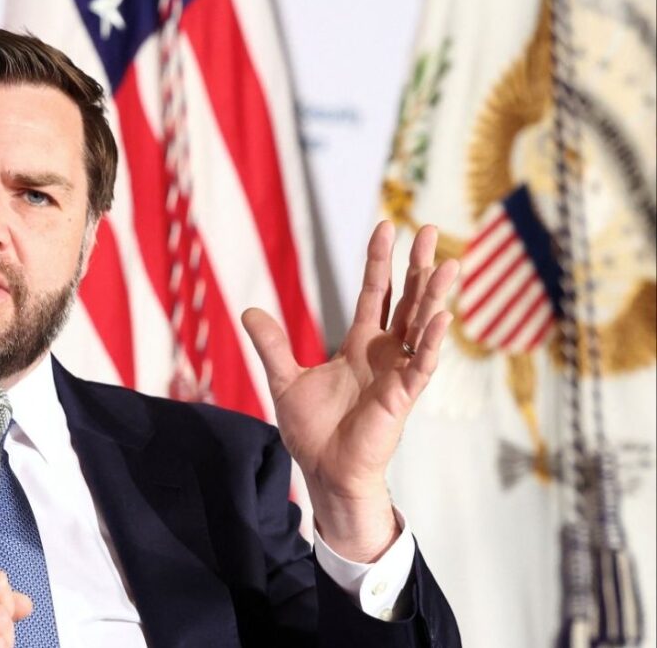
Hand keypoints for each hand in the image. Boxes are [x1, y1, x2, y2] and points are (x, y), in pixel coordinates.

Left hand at [242, 222, 457, 560]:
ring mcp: (397, 373)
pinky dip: (432, 342)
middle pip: (407, 300)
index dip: (380, 262)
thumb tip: (248, 310)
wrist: (323, 470)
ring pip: (421, 326)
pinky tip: (442, 317)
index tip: (386, 227)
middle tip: (433, 229)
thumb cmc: (312, 431)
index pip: (375, 294)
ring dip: (435, 296)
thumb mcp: (285, 380)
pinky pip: (422, 365)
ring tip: (450, 263)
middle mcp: (384, 353)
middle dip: (419, 266)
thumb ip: (272, 345)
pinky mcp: (402, 397)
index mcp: (359, 346)